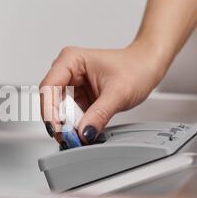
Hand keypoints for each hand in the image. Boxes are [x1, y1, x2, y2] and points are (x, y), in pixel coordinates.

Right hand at [40, 41, 167, 144]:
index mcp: (71, 59)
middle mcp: (67, 69)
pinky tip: (77, 132)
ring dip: (62, 124)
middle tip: (66, 138)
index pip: (50, 86)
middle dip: (55, 120)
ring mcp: (70, 82)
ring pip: (56, 108)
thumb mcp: (118, 93)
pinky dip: (70, 124)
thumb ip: (99, 114)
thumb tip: (84, 132)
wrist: (147, 67)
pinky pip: (66, 113)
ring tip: (73, 137)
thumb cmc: (135, 68)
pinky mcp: (76, 95)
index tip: (57, 128)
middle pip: (49, 99)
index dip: (49, 109)